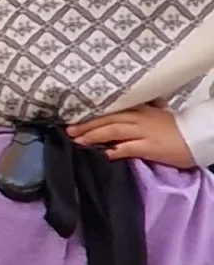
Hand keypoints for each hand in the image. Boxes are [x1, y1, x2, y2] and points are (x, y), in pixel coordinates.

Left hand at [71, 107, 200, 169]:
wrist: (197, 137)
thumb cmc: (176, 129)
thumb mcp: (155, 117)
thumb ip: (136, 117)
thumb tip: (117, 120)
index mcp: (140, 110)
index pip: (112, 110)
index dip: (93, 115)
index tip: (75, 118)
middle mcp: (139, 118)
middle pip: (108, 119)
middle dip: (87, 125)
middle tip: (68, 130)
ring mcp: (143, 131)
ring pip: (113, 130)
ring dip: (93, 135)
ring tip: (77, 140)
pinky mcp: (149, 146)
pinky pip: (127, 147)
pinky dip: (113, 150)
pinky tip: (102, 154)